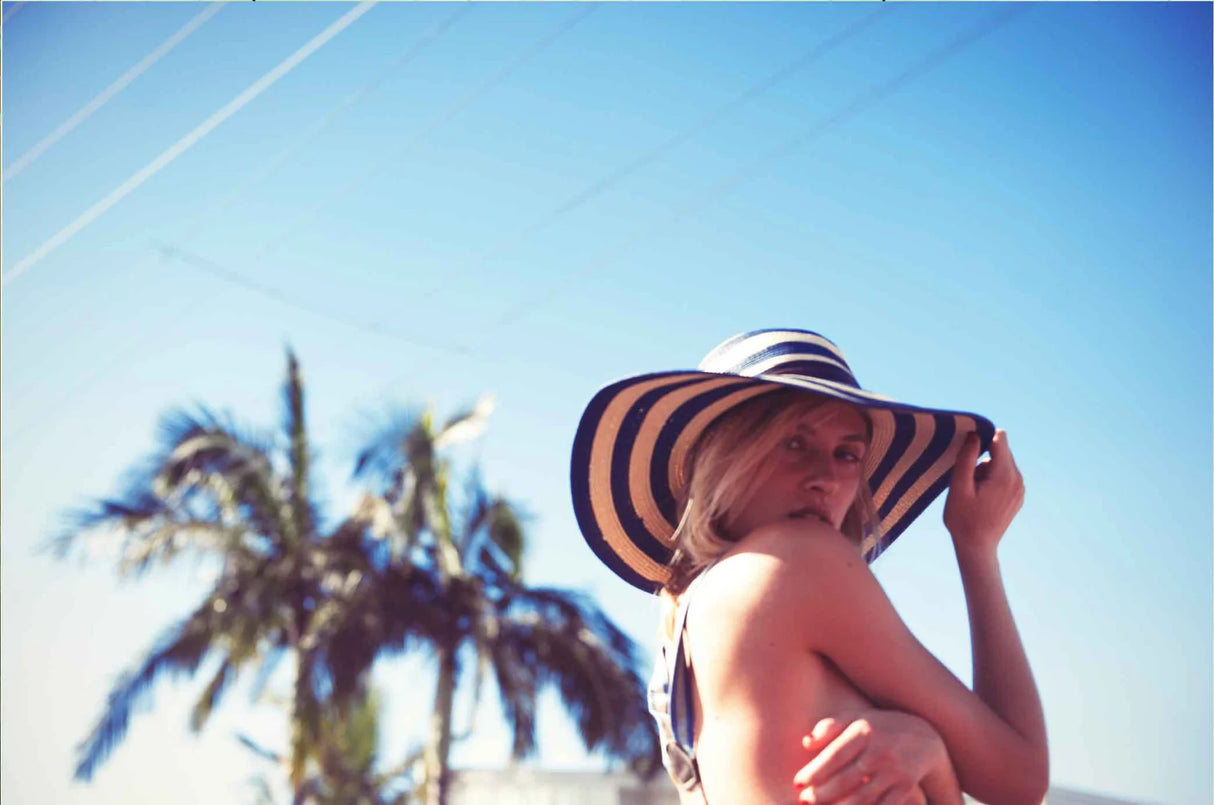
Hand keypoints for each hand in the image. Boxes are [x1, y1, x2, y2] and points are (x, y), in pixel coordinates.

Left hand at [793, 710, 942, 803]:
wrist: (924, 738)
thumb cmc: (878, 727)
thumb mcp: (855, 718)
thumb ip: (829, 727)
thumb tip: (806, 743)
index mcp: (865, 731)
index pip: (835, 755)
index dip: (814, 771)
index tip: (797, 782)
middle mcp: (881, 751)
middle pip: (846, 779)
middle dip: (822, 794)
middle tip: (803, 801)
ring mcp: (896, 772)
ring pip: (863, 798)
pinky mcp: (906, 788)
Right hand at [943, 429, 1023, 554]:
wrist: (977, 548)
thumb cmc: (963, 519)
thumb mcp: (958, 487)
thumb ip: (967, 458)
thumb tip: (974, 435)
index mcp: (1005, 475)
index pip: (1000, 438)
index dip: (982, 438)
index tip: (968, 453)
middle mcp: (1018, 480)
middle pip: (1001, 451)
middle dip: (983, 457)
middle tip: (969, 481)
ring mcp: (1020, 489)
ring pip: (1002, 464)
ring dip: (986, 470)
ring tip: (974, 492)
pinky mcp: (1018, 496)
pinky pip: (1005, 476)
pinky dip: (992, 479)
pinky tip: (982, 498)